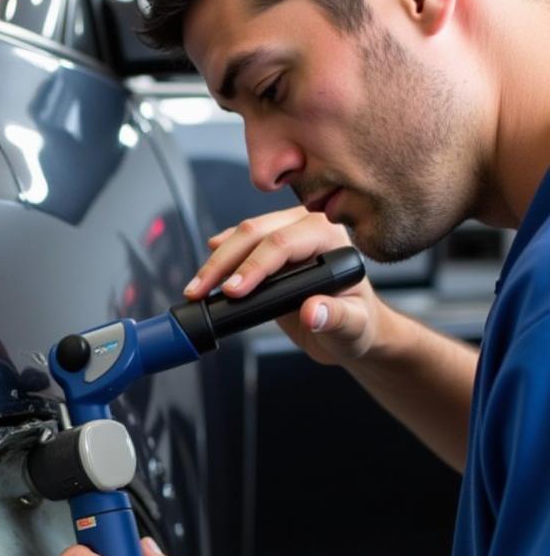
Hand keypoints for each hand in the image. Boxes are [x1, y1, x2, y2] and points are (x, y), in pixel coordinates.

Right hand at [184, 206, 385, 366]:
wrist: (350, 328)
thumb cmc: (358, 325)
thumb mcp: (353, 327)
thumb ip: (337, 318)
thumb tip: (313, 311)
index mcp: (331, 238)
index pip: (284, 243)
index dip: (254, 266)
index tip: (233, 291)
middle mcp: (309, 227)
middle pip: (256, 232)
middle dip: (223, 261)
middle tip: (201, 290)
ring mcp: (288, 234)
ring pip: (244, 235)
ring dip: (216, 261)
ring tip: (196, 288)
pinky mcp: (272, 249)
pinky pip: (241, 245)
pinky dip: (220, 258)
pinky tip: (207, 271)